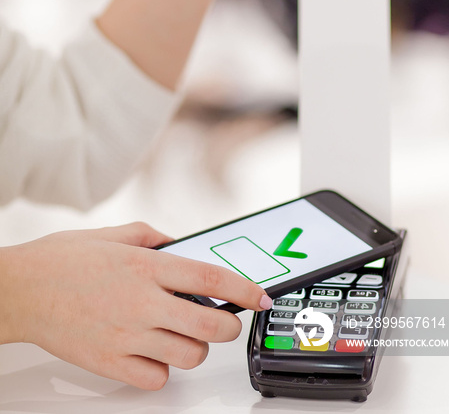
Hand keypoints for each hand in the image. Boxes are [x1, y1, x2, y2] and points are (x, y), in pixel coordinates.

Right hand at [1, 222, 271, 389]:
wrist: (22, 290)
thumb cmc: (63, 260)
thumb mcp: (113, 234)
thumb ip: (152, 237)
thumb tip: (179, 244)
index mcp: (145, 267)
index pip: (210, 277)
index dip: (244, 289)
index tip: (261, 296)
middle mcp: (142, 302)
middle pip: (210, 325)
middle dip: (229, 325)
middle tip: (224, 319)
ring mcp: (127, 336)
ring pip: (189, 354)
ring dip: (194, 344)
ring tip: (180, 331)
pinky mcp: (111, 363)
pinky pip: (157, 378)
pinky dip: (162, 368)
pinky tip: (152, 350)